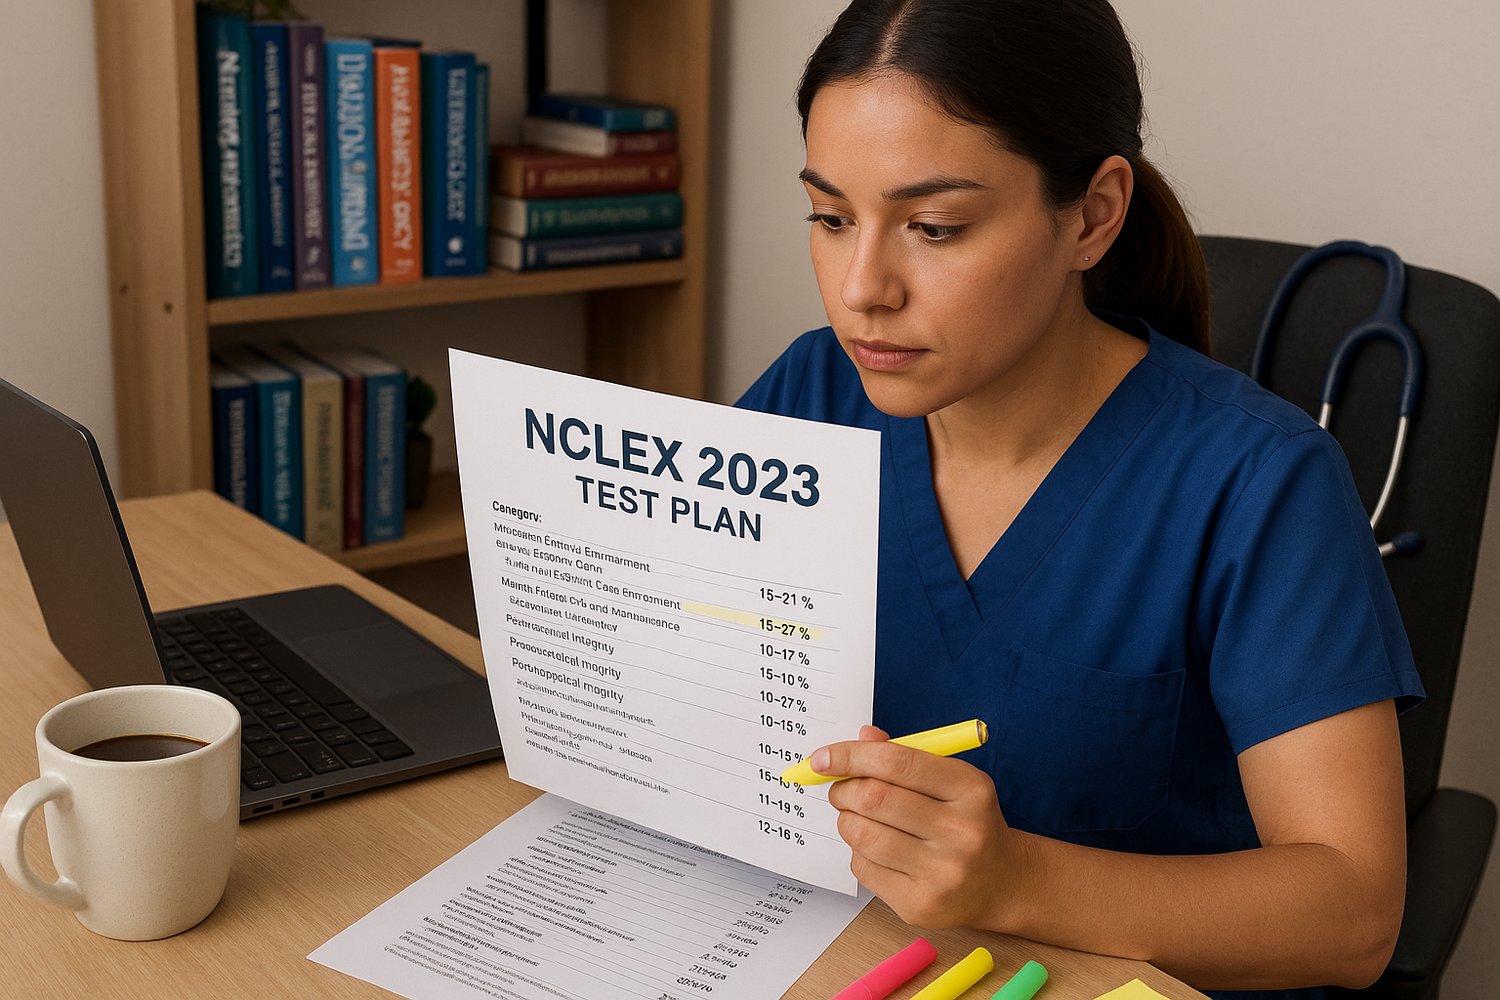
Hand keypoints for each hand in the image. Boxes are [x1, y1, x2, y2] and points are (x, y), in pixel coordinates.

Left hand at [815, 726, 1022, 928]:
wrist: (999, 884)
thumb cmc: (965, 822)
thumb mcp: (950, 781)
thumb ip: (906, 756)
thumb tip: (861, 738)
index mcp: (971, 790)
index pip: (898, 762)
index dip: (851, 756)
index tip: (822, 758)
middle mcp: (962, 832)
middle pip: (874, 799)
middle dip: (844, 789)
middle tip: (840, 789)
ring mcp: (942, 873)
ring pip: (863, 836)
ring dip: (847, 821)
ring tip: (859, 818)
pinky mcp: (920, 905)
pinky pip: (863, 868)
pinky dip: (858, 852)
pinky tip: (879, 850)